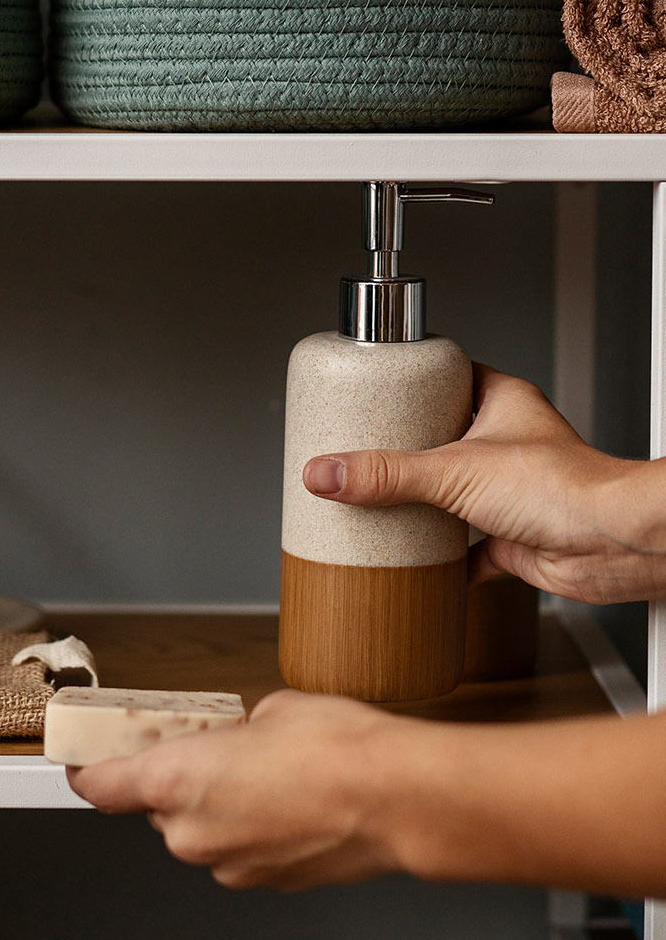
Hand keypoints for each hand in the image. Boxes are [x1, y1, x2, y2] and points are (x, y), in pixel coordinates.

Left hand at [66, 690, 405, 889]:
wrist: (400, 799)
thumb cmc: (338, 749)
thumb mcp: (271, 710)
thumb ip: (235, 730)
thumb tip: (245, 736)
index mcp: (173, 780)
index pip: (101, 786)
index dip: (87, 772)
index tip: (82, 762)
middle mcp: (191, 832)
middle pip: (159, 808)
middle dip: (180, 781)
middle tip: (216, 752)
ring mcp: (229, 864)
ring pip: (203, 831)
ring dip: (222, 807)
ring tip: (270, 777)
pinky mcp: (266, 883)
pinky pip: (241, 849)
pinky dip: (255, 830)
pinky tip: (292, 804)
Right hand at [302, 365, 665, 603]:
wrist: (614, 546)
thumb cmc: (567, 489)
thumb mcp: (453, 470)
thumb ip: (385, 474)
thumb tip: (326, 473)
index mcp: (501, 403)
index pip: (449, 378)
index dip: (412, 383)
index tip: (372, 392)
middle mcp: (508, 444)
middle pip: (442, 439)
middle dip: (404, 452)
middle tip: (360, 453)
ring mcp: (510, 492)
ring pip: (452, 493)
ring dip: (419, 504)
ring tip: (374, 504)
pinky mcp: (512, 537)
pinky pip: (465, 548)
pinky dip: (439, 558)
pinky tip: (413, 562)